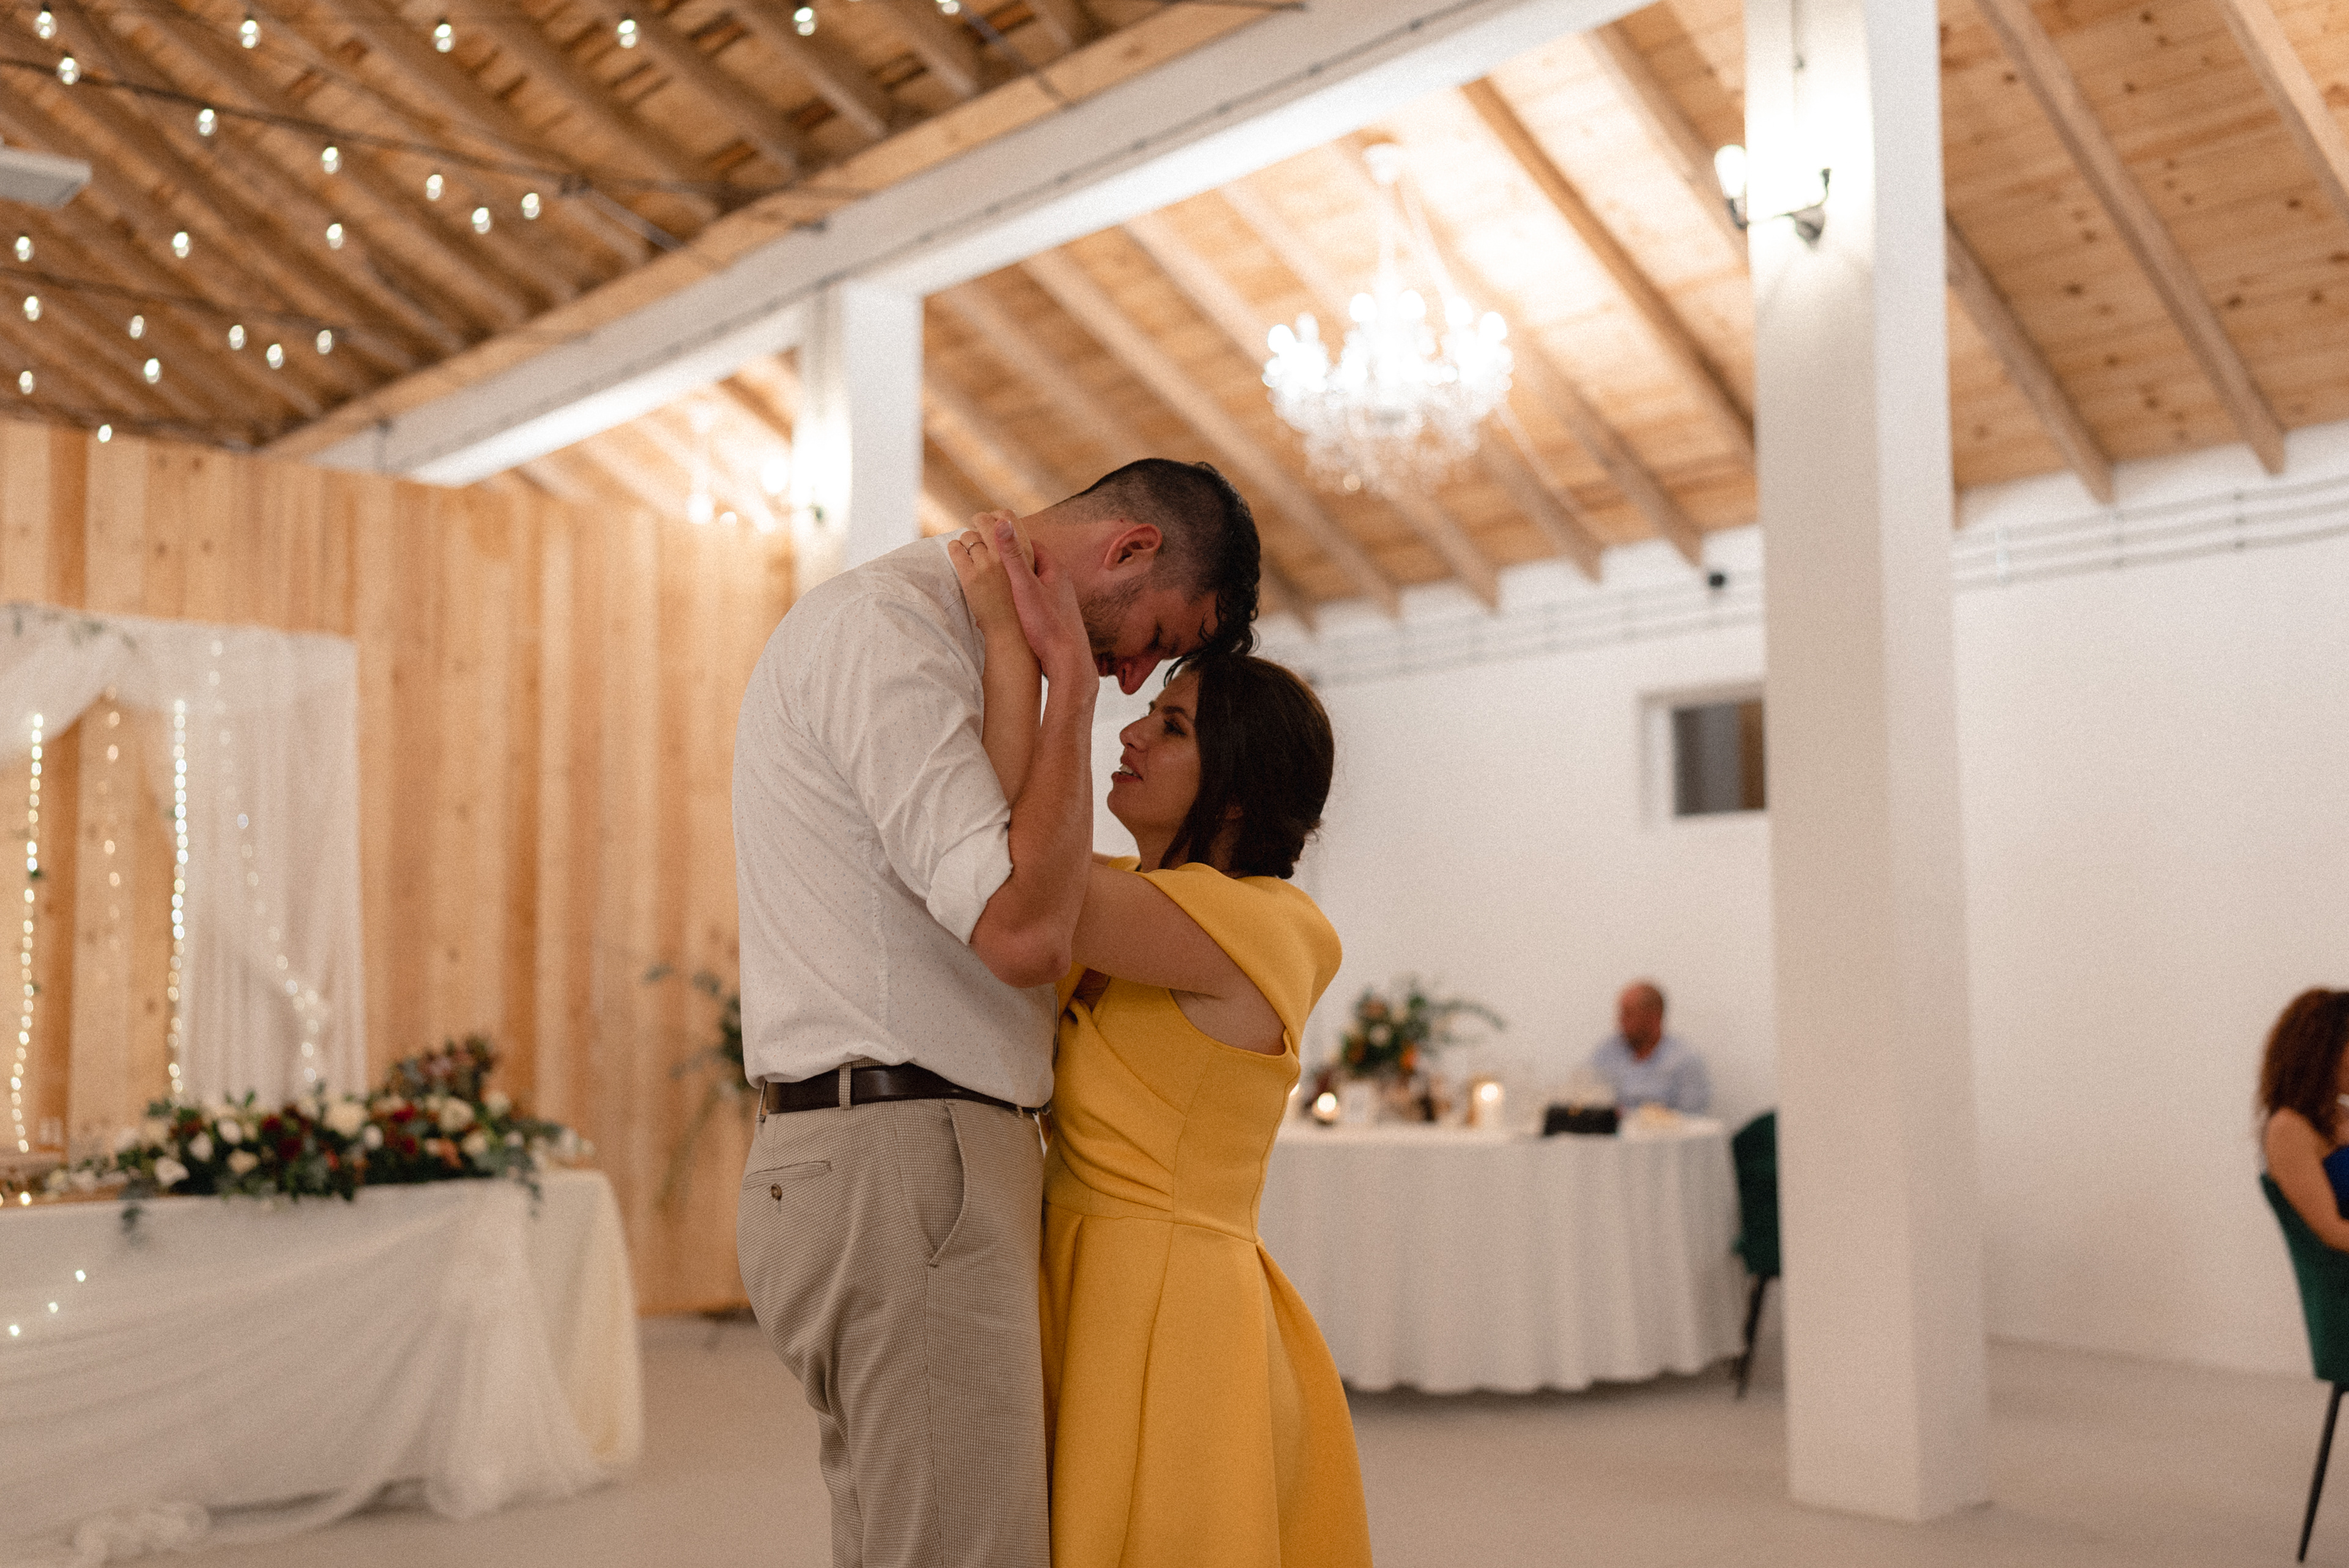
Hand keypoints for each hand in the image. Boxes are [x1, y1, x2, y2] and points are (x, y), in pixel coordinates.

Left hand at [949, 517, 1019, 637]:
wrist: (1011, 628)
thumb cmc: (1018, 600)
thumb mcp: (1027, 572)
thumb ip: (1017, 551)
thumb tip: (1003, 529)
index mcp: (1023, 552)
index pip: (1008, 517)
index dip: (996, 515)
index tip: (991, 520)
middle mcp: (1005, 556)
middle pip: (985, 522)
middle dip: (978, 521)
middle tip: (975, 527)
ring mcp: (987, 566)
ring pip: (969, 536)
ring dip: (967, 540)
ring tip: (969, 549)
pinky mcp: (970, 577)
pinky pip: (956, 549)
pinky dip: (955, 548)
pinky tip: (959, 554)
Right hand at [993, 516, 1092, 688]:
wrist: (1067, 660)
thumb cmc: (1047, 624)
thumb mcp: (1024, 587)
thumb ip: (1012, 556)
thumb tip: (1002, 523)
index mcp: (1056, 569)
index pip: (1031, 544)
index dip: (1011, 541)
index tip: (991, 540)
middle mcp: (1060, 581)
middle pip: (1031, 563)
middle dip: (1010, 561)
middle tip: (988, 560)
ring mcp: (1058, 599)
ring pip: (1032, 582)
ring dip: (1014, 581)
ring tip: (993, 583)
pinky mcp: (1054, 615)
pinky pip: (1033, 599)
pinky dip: (1018, 598)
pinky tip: (1006, 608)